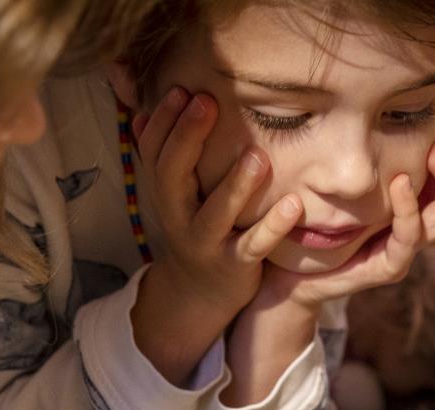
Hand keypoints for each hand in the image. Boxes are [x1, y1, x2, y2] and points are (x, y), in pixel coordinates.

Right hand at [129, 87, 300, 380]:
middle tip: (208, 102)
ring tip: (257, 154)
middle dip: (188, 138)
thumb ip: (164, 157)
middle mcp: (180, 217)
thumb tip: (141, 113)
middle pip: (173, 176)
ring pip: (216, 213)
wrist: (199, 296)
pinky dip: (273, 226)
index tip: (182, 89)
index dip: (165, 122)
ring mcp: (207, 243)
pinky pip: (254, 245)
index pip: (154, 152)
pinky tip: (293, 203)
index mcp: (166, 194)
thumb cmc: (196, 229)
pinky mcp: (236, 265)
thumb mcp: (176, 195)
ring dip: (236, 184)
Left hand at [261, 123, 434, 310]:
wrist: (290, 269)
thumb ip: (361, 146)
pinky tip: (401, 183)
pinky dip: (409, 212)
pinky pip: (408, 242)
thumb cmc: (314, 217)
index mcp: (412, 202)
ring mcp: (403, 247)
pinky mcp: (386, 267)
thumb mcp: (340, 173)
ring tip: (434, 153)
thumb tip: (374, 95)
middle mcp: (415, 224)